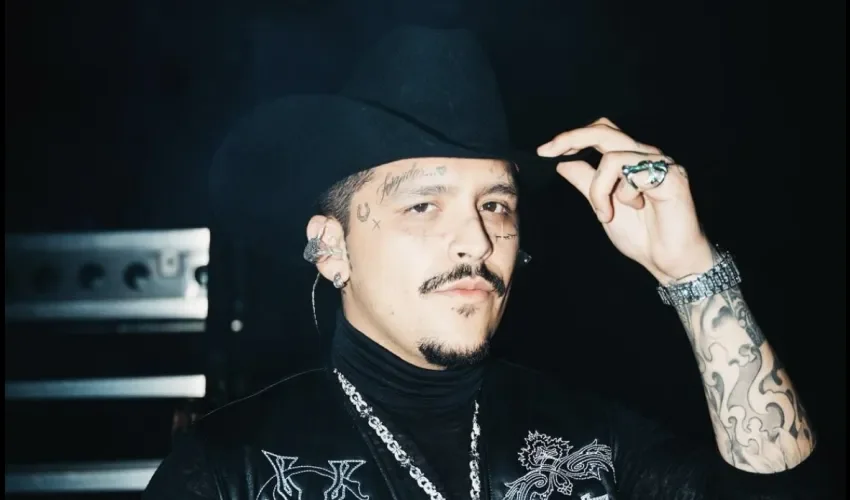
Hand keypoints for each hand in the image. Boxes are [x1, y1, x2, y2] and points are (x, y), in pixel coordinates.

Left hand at [538, 118, 713, 282]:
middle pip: (604, 130)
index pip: (600, 132)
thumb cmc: (642, 236)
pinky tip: (635, 208)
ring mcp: (660, 163)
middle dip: (570, 139)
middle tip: (548, 153)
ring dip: (599, 190)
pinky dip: (622, 195)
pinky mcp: (671, 176)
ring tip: (605, 214)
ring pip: (611, 158)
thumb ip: (586, 182)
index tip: (544, 151)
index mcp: (630, 160)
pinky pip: (631, 174)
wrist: (668, 262)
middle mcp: (645, 155)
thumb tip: (562, 163)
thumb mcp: (602, 206)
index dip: (572, 136)